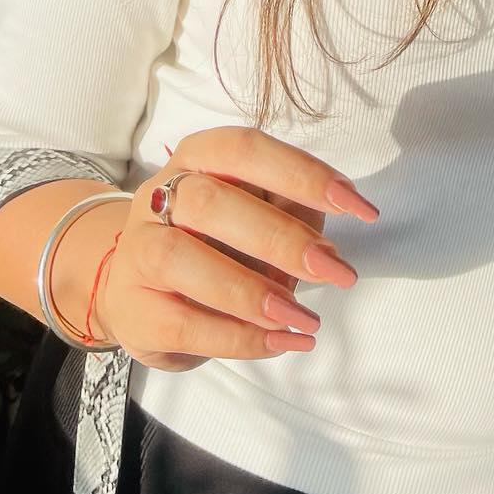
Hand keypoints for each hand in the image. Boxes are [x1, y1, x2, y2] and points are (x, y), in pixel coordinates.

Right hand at [90, 126, 377, 371]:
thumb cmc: (213, 242)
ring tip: (305, 317)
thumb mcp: (257, 213)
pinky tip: (282, 343)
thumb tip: (334, 225)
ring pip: (183, 260)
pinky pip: (183, 325)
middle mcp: (159, 196)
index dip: (303, 173)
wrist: (136, 291)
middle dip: (281, 238)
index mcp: (196, 157)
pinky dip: (239, 338)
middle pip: (211, 202)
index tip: (358, 207)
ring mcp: (138, 252)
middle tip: (336, 269)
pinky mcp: (134, 311)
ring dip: (252, 292)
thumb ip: (293, 209)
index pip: (246, 150)